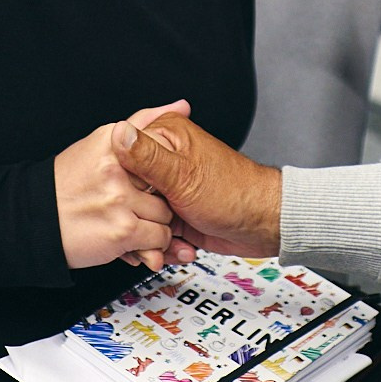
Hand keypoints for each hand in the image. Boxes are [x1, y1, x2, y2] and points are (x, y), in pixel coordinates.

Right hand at [54, 100, 188, 271]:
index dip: (161, 168)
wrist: (34, 220)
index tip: (155, 179)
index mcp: (112, 141)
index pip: (160, 145)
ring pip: (165, 214)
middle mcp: (117, 167)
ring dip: (157, 225)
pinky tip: (134, 240)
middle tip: (144, 206)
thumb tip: (182, 104)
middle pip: (165, 184)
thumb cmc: (69, 185)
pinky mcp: (122, 230)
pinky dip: (151, 245)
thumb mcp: (102, 144)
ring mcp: (119, 199)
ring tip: (137, 223)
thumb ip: (142, 124)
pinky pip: (158, 238)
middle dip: (161, 199)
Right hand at [114, 112, 281, 260]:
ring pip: (138, 215)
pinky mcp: (173, 212)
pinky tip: (176, 248)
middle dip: (136, 217)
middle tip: (151, 231)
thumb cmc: (234, 193)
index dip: (119, 186)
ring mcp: (168, 188)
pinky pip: (153, 231)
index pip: (120, 157)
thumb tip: (119, 133)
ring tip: (167, 245)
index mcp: (164, 136)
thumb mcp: (183, 175)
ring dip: (150, 237)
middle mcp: (163, 160)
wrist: (261, 225)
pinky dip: (161, 245)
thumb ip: (147, 156)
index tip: (123, 205)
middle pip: (126, 190)